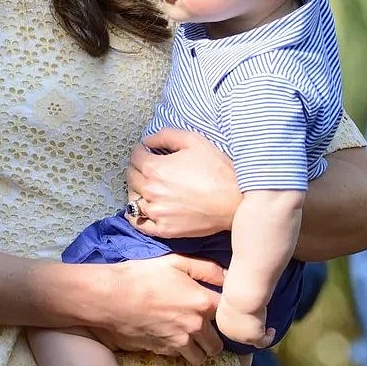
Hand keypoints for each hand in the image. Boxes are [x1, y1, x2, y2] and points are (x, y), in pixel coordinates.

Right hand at [91, 255, 225, 365]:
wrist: (110, 297)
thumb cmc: (142, 276)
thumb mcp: (175, 262)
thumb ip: (207, 269)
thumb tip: (229, 276)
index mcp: (202, 302)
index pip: (229, 315)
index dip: (225, 313)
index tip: (218, 310)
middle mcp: (195, 326)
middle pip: (218, 344)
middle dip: (212, 336)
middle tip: (202, 326)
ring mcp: (179, 342)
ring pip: (201, 357)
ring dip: (198, 349)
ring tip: (188, 335)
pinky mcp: (163, 351)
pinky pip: (180, 357)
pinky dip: (179, 351)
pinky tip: (169, 336)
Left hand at [126, 129, 240, 238]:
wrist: (235, 201)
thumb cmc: (217, 170)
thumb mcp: (193, 141)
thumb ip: (165, 136)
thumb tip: (147, 140)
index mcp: (155, 168)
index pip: (135, 157)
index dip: (140, 151)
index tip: (146, 151)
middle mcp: (151, 191)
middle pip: (131, 177)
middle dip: (137, 168)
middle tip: (146, 167)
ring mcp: (156, 212)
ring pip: (132, 199)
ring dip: (136, 189)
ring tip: (146, 186)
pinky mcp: (164, 229)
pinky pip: (139, 223)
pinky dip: (136, 214)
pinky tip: (142, 208)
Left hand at [215, 298, 274, 349]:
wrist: (243, 295)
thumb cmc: (237, 289)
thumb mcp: (233, 296)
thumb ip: (234, 300)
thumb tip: (237, 296)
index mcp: (222, 320)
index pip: (231, 325)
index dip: (240, 323)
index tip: (249, 317)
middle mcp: (229, 331)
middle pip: (240, 334)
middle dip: (249, 330)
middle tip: (259, 323)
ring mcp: (241, 337)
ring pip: (251, 339)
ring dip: (259, 334)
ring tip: (267, 329)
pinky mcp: (253, 338)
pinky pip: (262, 342)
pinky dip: (268, 337)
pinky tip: (272, 330)